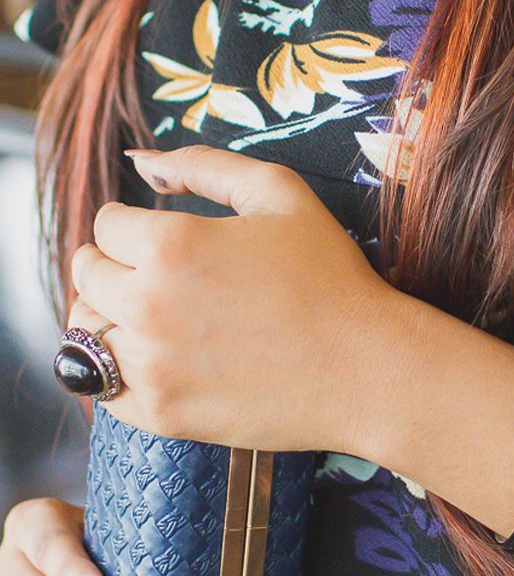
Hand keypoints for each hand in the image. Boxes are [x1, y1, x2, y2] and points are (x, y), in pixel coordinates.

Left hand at [66, 146, 400, 451]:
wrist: (366, 368)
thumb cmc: (331, 277)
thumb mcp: (279, 194)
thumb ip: (202, 165)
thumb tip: (140, 162)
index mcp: (169, 244)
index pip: (105, 226)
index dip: (135, 226)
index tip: (169, 242)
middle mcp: (147, 304)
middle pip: (86, 276)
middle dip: (117, 268)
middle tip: (164, 279)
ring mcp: (150, 364)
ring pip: (85, 331)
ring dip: (113, 319)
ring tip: (162, 319)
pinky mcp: (161, 413)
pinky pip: (102, 388)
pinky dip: (120, 372)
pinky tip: (166, 360)